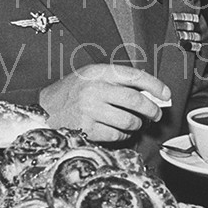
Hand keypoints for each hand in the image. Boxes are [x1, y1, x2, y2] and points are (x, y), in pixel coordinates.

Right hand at [39, 64, 170, 141]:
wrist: (42, 111)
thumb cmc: (68, 94)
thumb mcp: (88, 77)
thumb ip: (114, 81)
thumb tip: (149, 93)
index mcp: (97, 72)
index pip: (133, 75)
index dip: (154, 85)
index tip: (165, 94)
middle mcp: (94, 89)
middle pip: (136, 100)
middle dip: (152, 110)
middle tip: (155, 115)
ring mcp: (90, 109)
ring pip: (129, 120)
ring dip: (137, 124)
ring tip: (134, 123)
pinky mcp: (87, 128)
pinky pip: (117, 134)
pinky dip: (123, 135)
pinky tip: (119, 131)